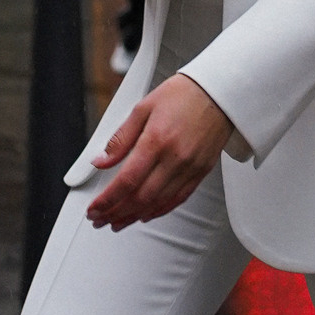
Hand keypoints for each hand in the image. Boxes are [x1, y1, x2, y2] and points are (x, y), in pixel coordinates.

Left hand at [86, 73, 232, 229]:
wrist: (219, 92)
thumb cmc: (183, 94)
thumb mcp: (143, 108)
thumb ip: (120, 138)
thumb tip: (101, 160)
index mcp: (156, 140)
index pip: (127, 180)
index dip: (107, 200)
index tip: (95, 208)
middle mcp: (175, 158)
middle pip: (141, 198)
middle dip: (116, 213)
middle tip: (100, 219)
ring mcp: (190, 167)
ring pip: (158, 203)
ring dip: (134, 217)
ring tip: (118, 222)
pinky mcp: (201, 172)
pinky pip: (178, 199)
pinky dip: (159, 211)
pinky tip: (146, 215)